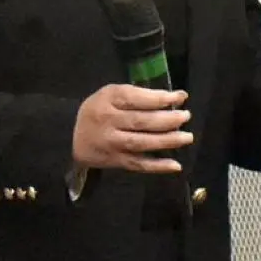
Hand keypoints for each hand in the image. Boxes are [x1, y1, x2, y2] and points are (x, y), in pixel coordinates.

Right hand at [72, 83, 191, 172]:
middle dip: (167, 119)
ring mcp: (112, 144)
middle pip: (140, 122)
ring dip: (167, 141)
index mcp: (108, 100)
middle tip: (185, 117)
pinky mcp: (116, 161)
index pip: (136, 98)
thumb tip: (173, 98)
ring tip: (186, 137)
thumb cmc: (99, 110)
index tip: (181, 97)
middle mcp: (108, 122)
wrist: (73, 137)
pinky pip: (139, 165)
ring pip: (141, 143)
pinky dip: (158, 166)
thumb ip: (137, 95)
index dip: (160, 98)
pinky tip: (175, 166)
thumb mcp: (111, 94)